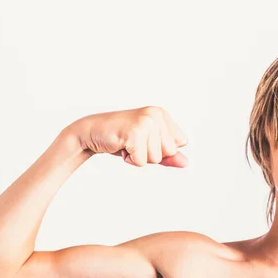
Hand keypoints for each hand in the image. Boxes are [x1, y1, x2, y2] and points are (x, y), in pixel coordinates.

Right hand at [66, 106, 188, 167]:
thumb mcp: (148, 146)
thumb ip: (168, 155)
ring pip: (156, 158)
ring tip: (127, 143)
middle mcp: (156, 114)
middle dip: (151, 154)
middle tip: (133, 142)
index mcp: (162, 114)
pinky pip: (142, 161)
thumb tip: (186, 163)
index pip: (180, 144)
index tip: (144, 140)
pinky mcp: (135, 132)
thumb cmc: (120, 138)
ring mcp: (146, 122)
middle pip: (170, 152)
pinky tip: (121, 146)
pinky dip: (130, 160)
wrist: (91, 132)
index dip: (161, 149)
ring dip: (139, 157)